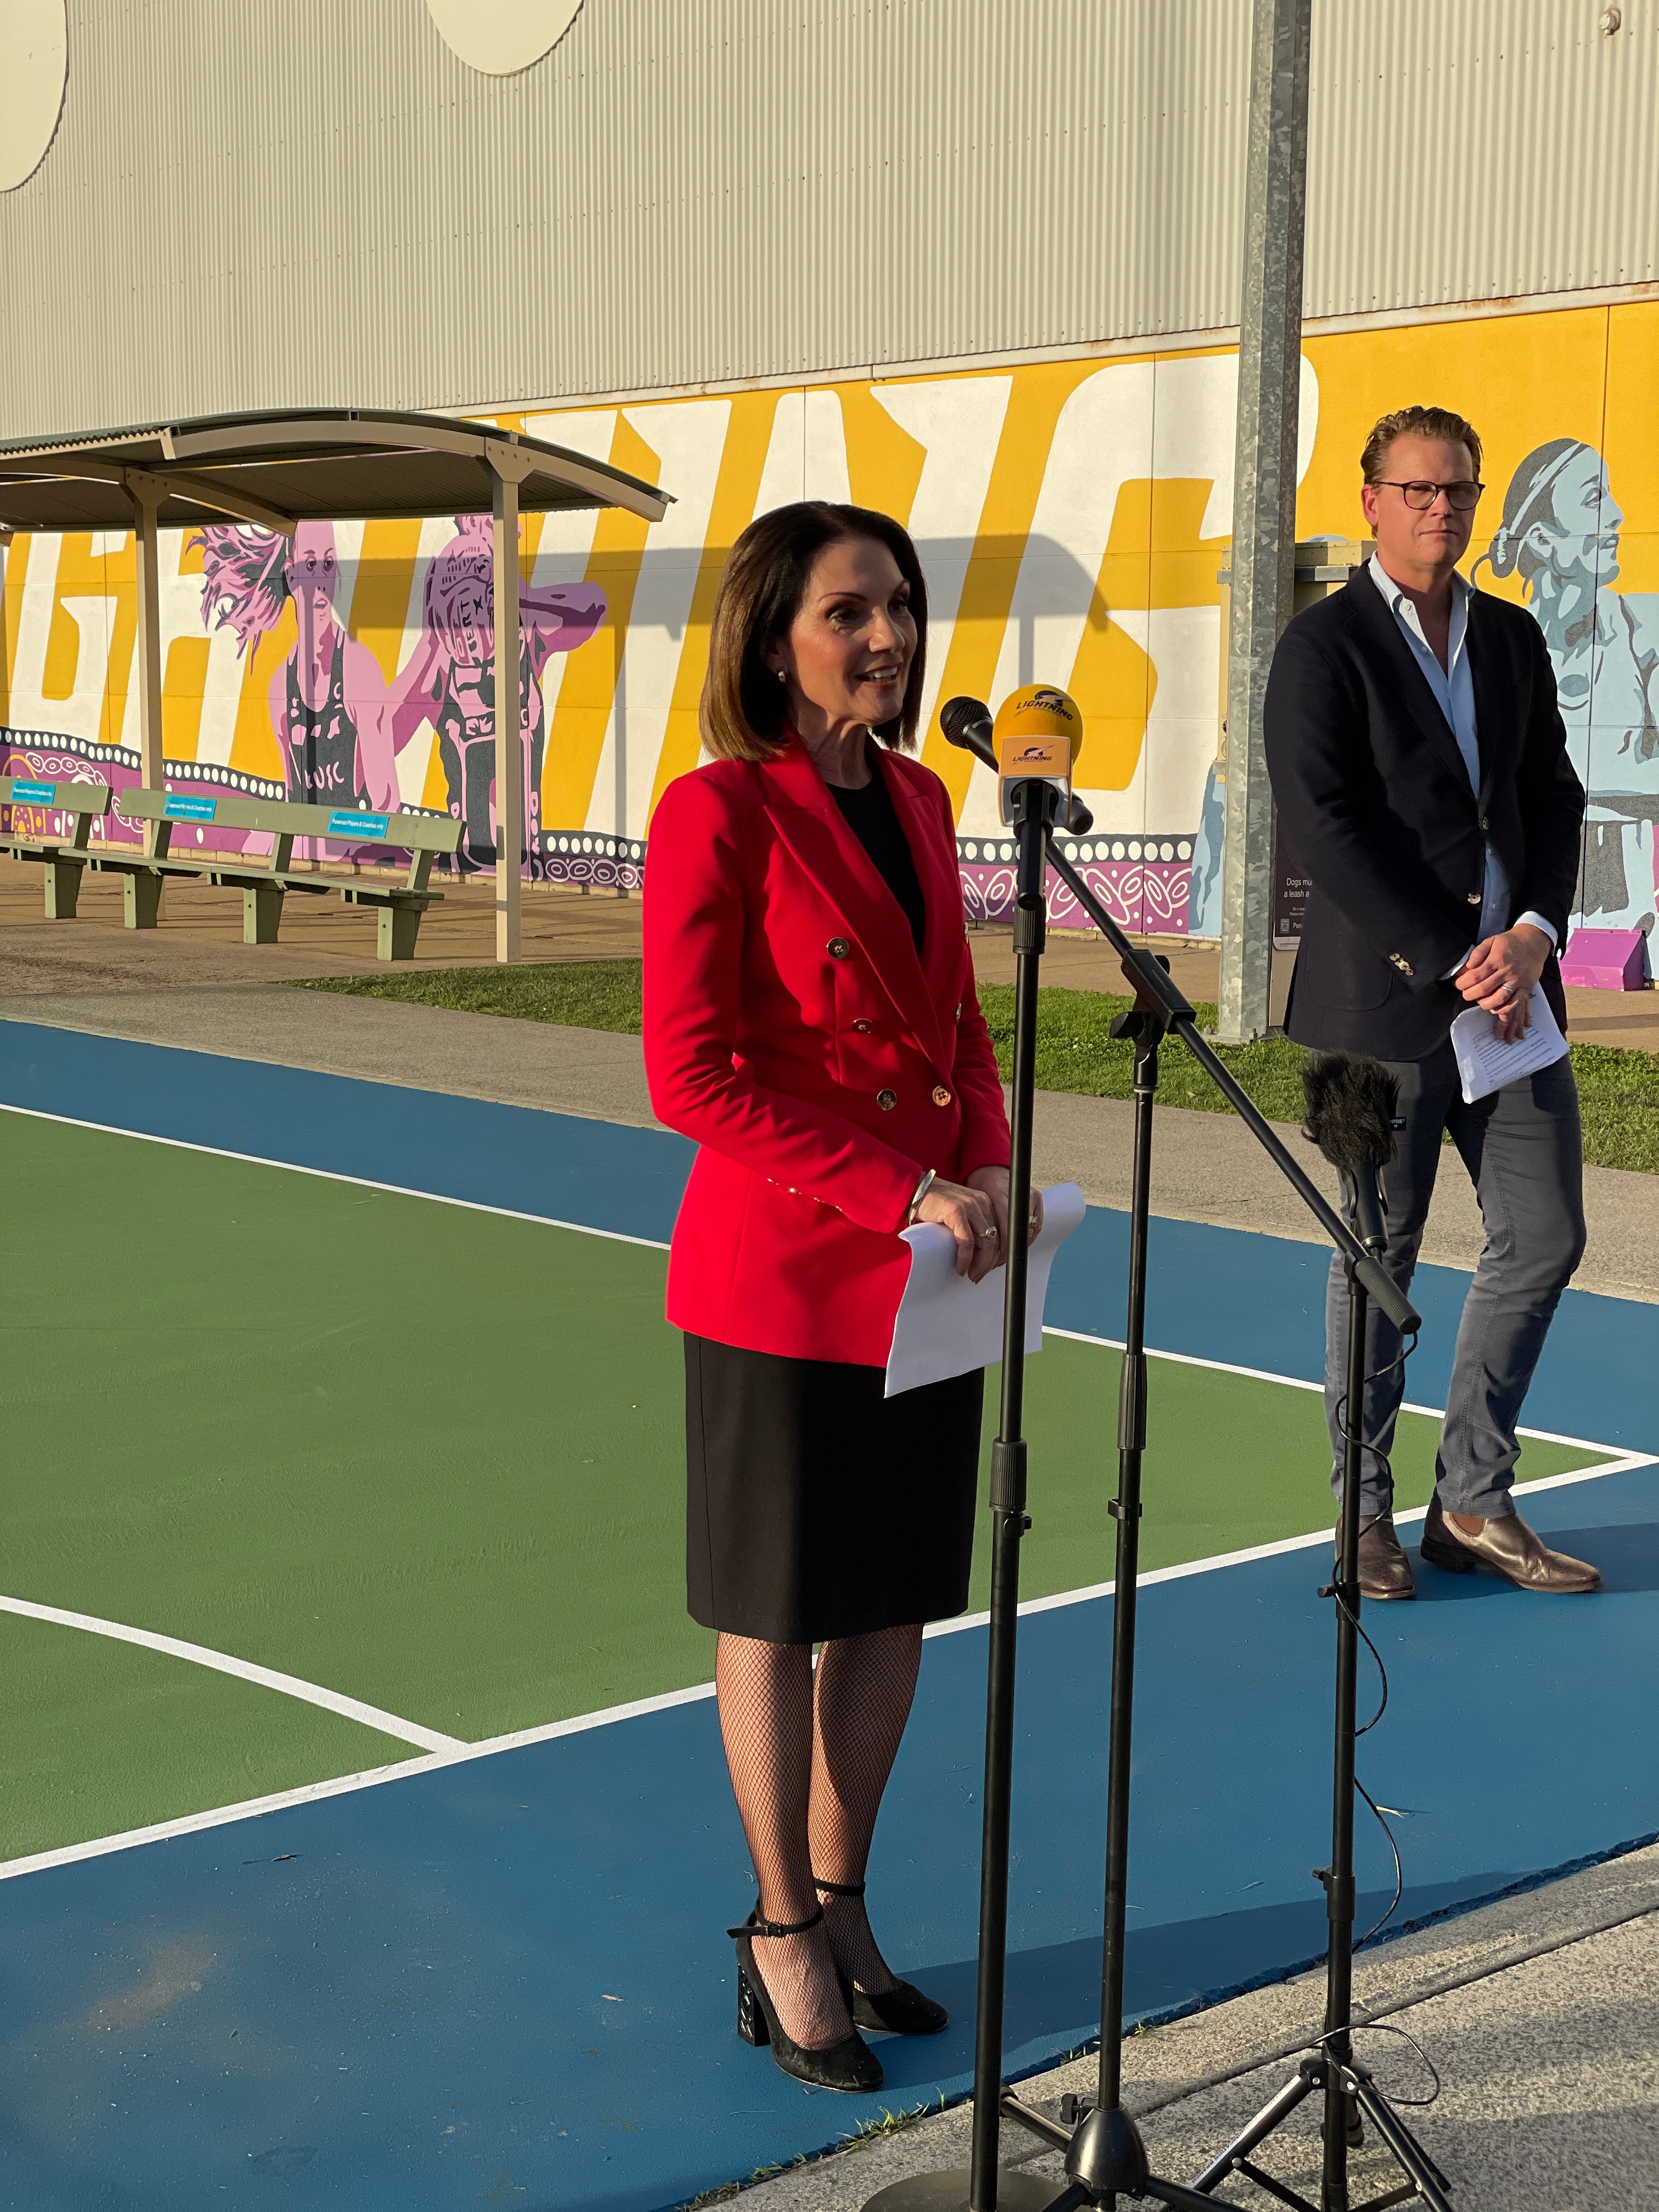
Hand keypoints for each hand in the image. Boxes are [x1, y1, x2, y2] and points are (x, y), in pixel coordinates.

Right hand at [913, 1176, 1001, 1281]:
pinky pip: (966, 1242)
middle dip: (988, 1263)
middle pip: (995, 1239)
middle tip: (978, 1275)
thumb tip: (979, 1252)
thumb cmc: (933, 1203)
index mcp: (984, 1203)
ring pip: (985, 1242)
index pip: (1000, 1232)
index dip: (997, 1254)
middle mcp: (981, 1203)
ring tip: (971, 1275)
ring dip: (979, 1264)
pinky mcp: (956, 1212)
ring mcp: (970, 1206)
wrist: (913, 1190)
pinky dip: (965, 1258)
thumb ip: (971, 1226)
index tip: (988, 1267)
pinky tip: (960, 1267)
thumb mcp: (959, 1212)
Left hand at [967, 1165, 1043, 1262]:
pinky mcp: (1037, 1199)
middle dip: (1008, 1252)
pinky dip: (1026, 1238)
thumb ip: (979, 1223)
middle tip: (995, 1262)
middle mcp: (1019, 1196)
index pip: (1008, 1230)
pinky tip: (1014, 1244)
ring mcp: (1030, 1196)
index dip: (1003, 1249)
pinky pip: (1036, 1226)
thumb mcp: (974, 1203)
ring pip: (1029, 1232)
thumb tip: (974, 1250)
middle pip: (1020, 1234)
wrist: (991, 1170)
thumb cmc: (980, 1185)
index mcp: (1000, 1196)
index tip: (994, 1261)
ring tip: (1002, 1256)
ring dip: (1017, 1247)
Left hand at [1457, 924, 1549, 1043]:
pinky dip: (1503, 1009)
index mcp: (1497, 959)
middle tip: (1466, 994)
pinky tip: (1495, 1007)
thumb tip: (1468, 966)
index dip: (1463, 983)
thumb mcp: (1492, 940)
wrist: (1534, 942)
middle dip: (1470, 994)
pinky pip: (1514, 1003)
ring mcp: (1518, 981)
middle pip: (1484, 989)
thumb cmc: (1510, 942)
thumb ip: (1478, 952)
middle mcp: (1507, 971)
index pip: (1475, 976)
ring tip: (1480, 1001)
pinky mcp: (1526, 988)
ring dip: (1485, 1004)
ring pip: (1499, 998)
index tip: (1458, 985)